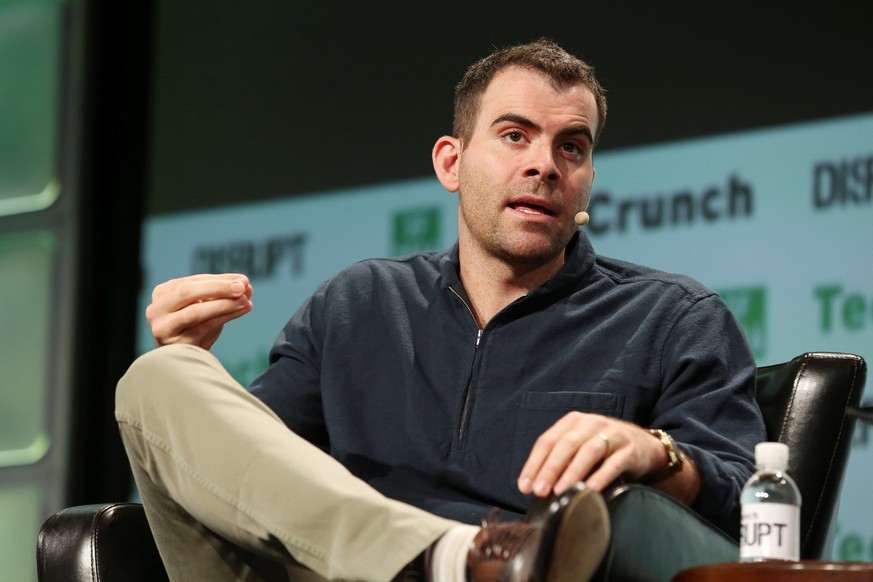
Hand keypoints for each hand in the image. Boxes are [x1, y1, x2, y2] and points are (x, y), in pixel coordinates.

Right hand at [146, 274, 252, 349]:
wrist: (185, 362)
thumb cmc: (196, 329)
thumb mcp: (208, 307)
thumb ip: (224, 295)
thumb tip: (246, 285)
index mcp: (163, 293)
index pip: (192, 281)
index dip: (219, 279)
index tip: (243, 279)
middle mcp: (156, 309)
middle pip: (187, 292)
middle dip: (218, 287)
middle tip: (242, 286)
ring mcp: (163, 327)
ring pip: (194, 311)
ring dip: (224, 304)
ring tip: (245, 300)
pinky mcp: (174, 344)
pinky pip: (202, 328)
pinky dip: (224, 318)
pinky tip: (241, 311)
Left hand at [517, 411, 667, 497]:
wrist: (644, 445)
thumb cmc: (603, 449)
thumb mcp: (579, 447)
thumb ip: (559, 460)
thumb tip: (533, 486)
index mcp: (573, 422)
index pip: (547, 441)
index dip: (534, 464)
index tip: (525, 486)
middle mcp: (591, 423)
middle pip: (565, 445)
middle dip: (550, 469)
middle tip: (539, 491)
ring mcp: (612, 435)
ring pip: (588, 451)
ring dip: (572, 472)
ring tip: (561, 491)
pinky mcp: (630, 450)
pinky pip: (614, 463)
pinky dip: (601, 476)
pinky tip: (591, 489)